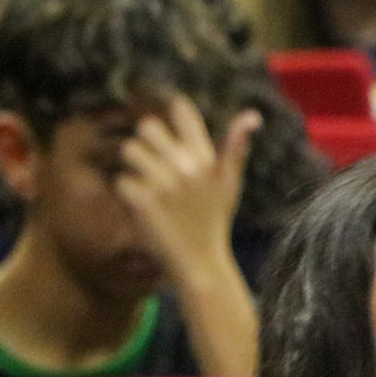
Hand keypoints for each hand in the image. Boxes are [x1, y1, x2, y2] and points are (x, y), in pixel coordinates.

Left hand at [116, 95, 258, 282]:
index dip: (174, 114)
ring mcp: (163, 184)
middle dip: (147, 144)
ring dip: (135, 168)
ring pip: (130, 150)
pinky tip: (144, 208)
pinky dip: (128, 194)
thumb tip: (254, 114)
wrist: (200, 264)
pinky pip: (122, 181)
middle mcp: (186, 167)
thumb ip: (236, 147)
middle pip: (147, 127)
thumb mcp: (230, 184)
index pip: (183, 112)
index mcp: (206, 159)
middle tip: (156, 167)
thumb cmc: (213, 220)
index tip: (173, 134)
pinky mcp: (143, 201)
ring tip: (149, 187)